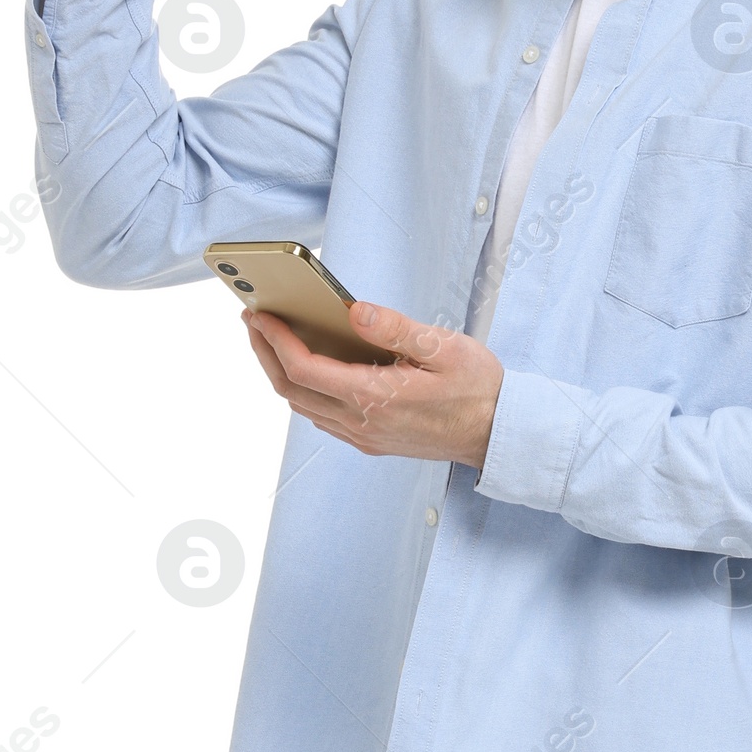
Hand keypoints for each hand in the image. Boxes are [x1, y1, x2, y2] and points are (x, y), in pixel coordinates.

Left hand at [242, 304, 504, 469]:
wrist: (498, 435)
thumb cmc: (478, 389)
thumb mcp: (445, 347)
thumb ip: (395, 328)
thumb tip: (353, 310)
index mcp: (376, 396)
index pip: (305, 368)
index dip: (275, 339)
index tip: (259, 314)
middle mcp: (363, 422)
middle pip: (291, 390)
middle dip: (265, 353)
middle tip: (253, 321)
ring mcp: (364, 436)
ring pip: (303, 407)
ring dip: (281, 374)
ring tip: (272, 340)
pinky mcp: (371, 441)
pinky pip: (322, 418)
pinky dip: (303, 391)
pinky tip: (308, 369)